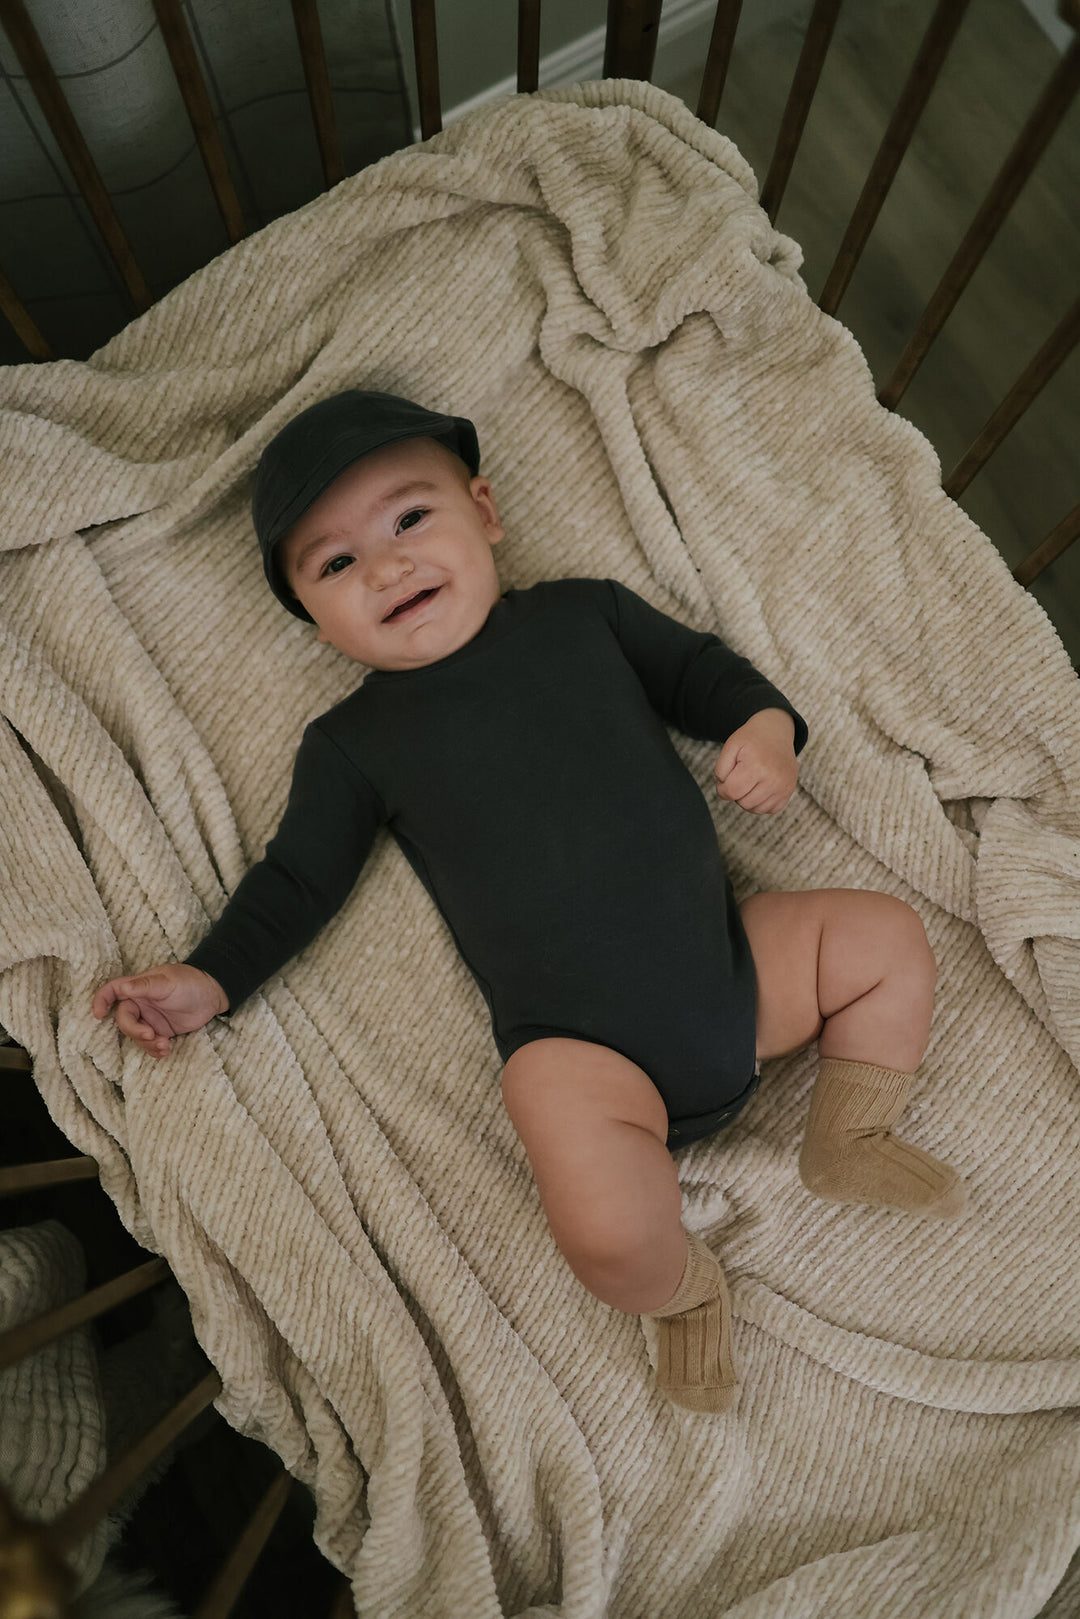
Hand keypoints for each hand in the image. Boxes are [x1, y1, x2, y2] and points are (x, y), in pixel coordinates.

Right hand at [91, 964, 228, 1059]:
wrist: (213, 995)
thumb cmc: (189, 982)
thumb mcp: (167, 982)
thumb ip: (144, 985)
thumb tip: (122, 988)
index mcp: (137, 987)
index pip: (112, 991)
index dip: (101, 1001)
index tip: (98, 1015)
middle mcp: (140, 1003)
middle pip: (124, 1020)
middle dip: (135, 1031)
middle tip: (152, 1035)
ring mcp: (149, 1019)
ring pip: (137, 1036)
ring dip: (147, 1044)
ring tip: (164, 1046)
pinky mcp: (160, 1032)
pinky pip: (150, 1045)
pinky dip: (155, 1050)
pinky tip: (166, 1051)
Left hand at [715, 708, 797, 813]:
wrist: (776, 731)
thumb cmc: (751, 739)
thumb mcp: (730, 746)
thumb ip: (721, 770)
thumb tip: (725, 791)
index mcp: (756, 766)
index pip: (731, 792)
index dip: (722, 789)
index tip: (724, 780)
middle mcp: (773, 778)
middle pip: (743, 802)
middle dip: (736, 793)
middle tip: (739, 777)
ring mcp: (784, 786)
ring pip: (756, 809)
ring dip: (747, 799)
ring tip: (749, 782)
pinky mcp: (789, 791)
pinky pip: (770, 809)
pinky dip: (761, 803)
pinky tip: (759, 787)